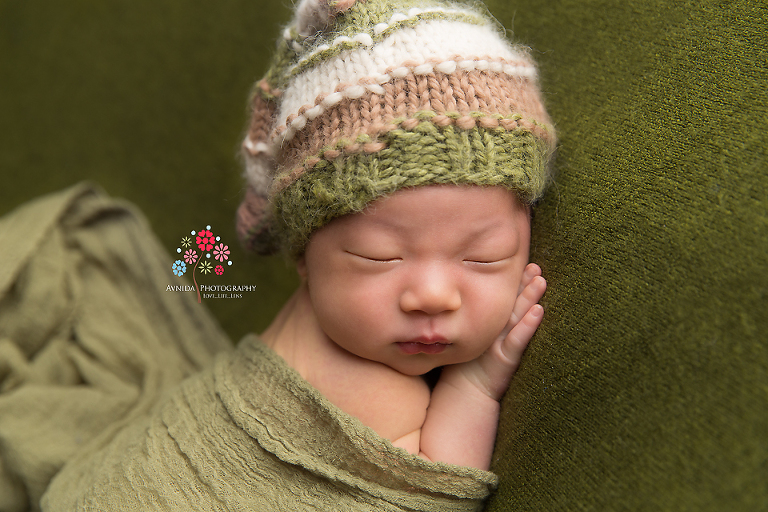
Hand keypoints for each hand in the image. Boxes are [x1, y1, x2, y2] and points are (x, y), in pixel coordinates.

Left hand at [441, 263, 546, 400]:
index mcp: (492, 324)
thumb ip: (460, 314)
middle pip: (516, 304)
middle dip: (527, 285)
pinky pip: (518, 339)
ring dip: (531, 299)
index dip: (513, 282)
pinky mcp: (508, 357)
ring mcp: (507, 343)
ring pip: (520, 317)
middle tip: (536, 267)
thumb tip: (442, 287)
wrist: (465, 393)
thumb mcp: (462, 333)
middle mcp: (502, 332)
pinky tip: (539, 311)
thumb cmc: (461, 363)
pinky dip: (528, 325)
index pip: (503, 298)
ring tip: (541, 281)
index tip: (523, 262)